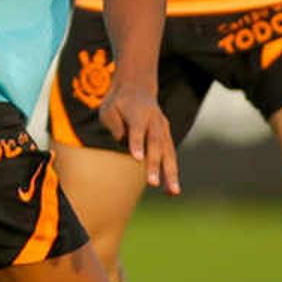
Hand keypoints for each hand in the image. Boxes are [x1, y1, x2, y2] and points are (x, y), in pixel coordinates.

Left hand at [99, 80, 177, 194]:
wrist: (137, 89)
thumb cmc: (117, 103)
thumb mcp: (108, 109)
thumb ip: (114, 125)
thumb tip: (122, 142)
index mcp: (137, 112)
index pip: (137, 129)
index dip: (137, 142)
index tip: (137, 158)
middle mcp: (154, 120)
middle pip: (155, 143)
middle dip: (155, 164)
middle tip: (153, 183)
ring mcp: (164, 128)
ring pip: (168, 152)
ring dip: (171, 173)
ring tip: (173, 192)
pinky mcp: (167, 136)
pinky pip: (171, 155)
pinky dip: (172, 172)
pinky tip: (172, 190)